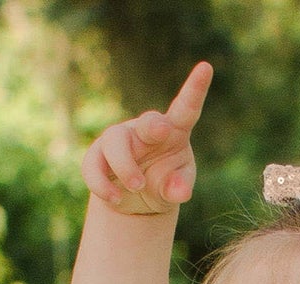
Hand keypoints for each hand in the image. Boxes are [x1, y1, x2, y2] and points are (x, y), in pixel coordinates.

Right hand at [80, 61, 212, 216]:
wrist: (135, 201)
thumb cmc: (163, 184)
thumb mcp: (175, 189)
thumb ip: (179, 188)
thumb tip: (181, 192)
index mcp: (173, 131)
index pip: (185, 109)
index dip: (195, 89)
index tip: (206, 67)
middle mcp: (145, 130)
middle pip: (147, 122)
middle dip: (153, 125)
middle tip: (162, 131)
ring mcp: (119, 140)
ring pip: (114, 142)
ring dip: (125, 166)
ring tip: (137, 187)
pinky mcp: (97, 156)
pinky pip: (93, 165)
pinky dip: (102, 184)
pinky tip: (115, 199)